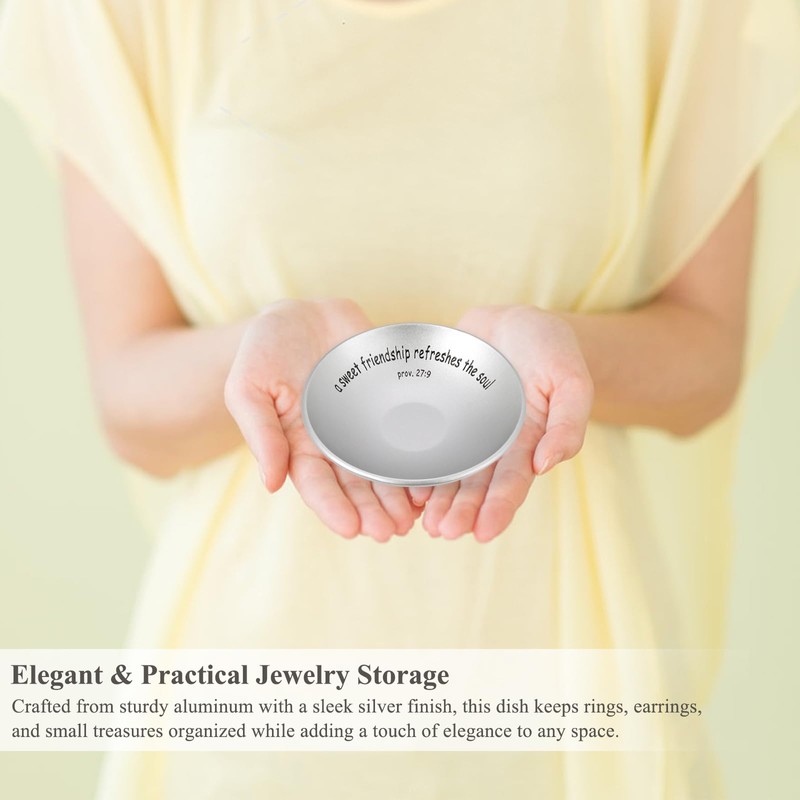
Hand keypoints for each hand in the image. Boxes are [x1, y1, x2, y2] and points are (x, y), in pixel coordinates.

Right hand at [225, 299, 421, 541]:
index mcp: (299, 447)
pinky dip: (418, 460)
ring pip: (384, 469)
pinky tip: (432, 481)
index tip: (351, 528)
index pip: (317, 485)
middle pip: (356, 486)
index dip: (333, 507)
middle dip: (372, 510)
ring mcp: (363, 428)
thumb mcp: (248, 387)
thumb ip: (260, 433)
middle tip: (391, 532)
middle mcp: (335, 445)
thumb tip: (271, 484)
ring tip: (413, 518)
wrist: (300, 315)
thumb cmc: (264, 351)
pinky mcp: (386, 407)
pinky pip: (405, 436)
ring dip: (398, 497)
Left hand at [415, 305, 592, 542]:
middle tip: (444, 532)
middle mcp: (494, 445)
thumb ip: (568, 424)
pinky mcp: (444, 416)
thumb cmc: (550, 348)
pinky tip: (408, 488)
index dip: (498, 508)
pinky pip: (429, 445)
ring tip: (427, 524)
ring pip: (451, 473)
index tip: (483, 533)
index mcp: (527, 443)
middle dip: (462, 511)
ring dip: (440, 501)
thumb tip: (547, 466)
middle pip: (476, 485)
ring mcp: (467, 432)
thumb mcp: (571, 380)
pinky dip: (420, 468)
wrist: (515, 319)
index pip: (512, 483)